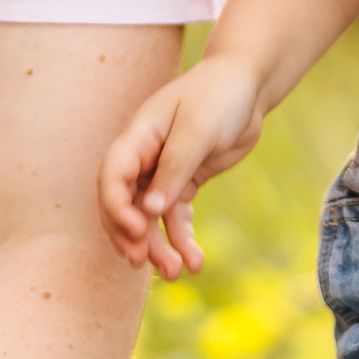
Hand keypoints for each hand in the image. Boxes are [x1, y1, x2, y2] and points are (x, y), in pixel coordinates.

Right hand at [96, 51, 268, 275]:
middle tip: (142, 262)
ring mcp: (163, 172)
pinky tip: (195, 260)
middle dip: (130, 235)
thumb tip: (150, 209)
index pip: (112, 177)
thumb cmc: (218, 96)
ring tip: (177, 272)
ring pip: (150, 218)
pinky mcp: (184, 183)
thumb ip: (175, 167)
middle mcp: (143, 158)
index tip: (136, 231)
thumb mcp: (197, 129)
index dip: (116, 207)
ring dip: (159, 246)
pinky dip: (182, 239)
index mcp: (137, 137)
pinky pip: (176, 218)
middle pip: (124, 203)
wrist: (246, 86)